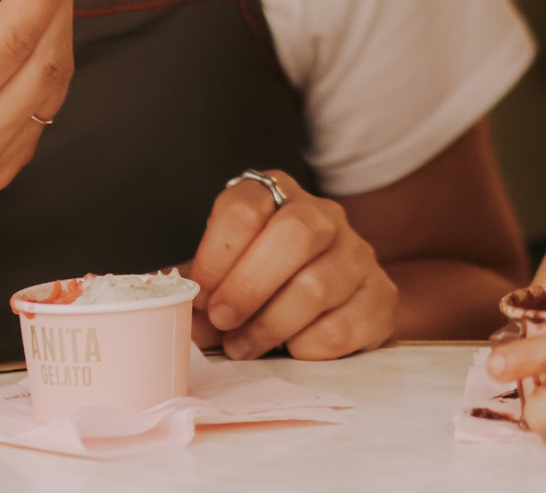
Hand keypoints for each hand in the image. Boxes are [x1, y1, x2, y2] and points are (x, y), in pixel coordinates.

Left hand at [182, 170, 397, 359]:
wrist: (343, 302)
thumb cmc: (271, 282)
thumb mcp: (232, 269)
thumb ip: (203, 282)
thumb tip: (164, 298)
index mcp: (279, 196)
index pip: (247, 204)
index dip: (216, 252)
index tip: (199, 292)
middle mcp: (325, 215)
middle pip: (294, 234)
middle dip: (247, 286)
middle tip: (221, 320)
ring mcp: (359, 255)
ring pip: (317, 286)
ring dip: (269, 325)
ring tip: (242, 346)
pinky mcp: (381, 297)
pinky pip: (341, 327)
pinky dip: (305, 346)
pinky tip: (290, 348)